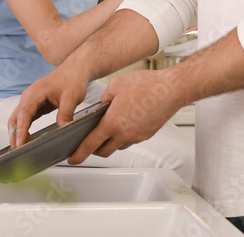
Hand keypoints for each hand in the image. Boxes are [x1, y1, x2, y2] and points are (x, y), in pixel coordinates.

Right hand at [9, 64, 88, 147]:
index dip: (21, 130)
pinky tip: (28, 140)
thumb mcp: (72, 96)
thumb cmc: (72, 78)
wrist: (74, 69)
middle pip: (15, 118)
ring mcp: (30, 101)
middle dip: (14, 135)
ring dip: (18, 134)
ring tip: (22, 149)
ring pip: (18, 119)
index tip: (19, 144)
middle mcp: (29, 96)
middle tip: (18, 152)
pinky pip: (26, 119)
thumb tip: (62, 129)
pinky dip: (24, 130)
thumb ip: (66, 113)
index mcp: (35, 92)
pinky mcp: (35, 105)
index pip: (24, 114)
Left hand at [67, 69, 182, 164]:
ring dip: (109, 142)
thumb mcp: (116, 85)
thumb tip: (102, 105)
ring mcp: (137, 136)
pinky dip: (123, 136)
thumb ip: (104, 98)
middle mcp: (124, 134)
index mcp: (112, 123)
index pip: (90, 144)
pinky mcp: (146, 134)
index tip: (72, 159)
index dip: (79, 154)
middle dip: (93, 150)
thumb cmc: (146, 85)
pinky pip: (130, 140)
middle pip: (103, 151)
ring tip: (107, 127)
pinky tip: (124, 122)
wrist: (171, 89)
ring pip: (118, 146)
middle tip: (88, 143)